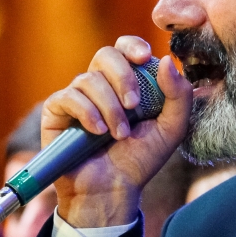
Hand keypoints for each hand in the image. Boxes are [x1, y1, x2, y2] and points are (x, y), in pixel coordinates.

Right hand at [41, 36, 191, 227]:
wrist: (113, 191)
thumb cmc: (141, 159)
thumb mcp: (172, 128)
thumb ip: (179, 95)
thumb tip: (166, 60)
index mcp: (126, 82)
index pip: (125, 48)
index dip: (133, 46)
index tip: (144, 58)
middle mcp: (100, 84)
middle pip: (106, 54)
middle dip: (122, 76)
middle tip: (134, 105)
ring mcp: (77, 96)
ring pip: (89, 79)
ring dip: (109, 108)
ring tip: (119, 134)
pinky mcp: (56, 111)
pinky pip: (68, 97)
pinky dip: (87, 113)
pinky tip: (97, 132)